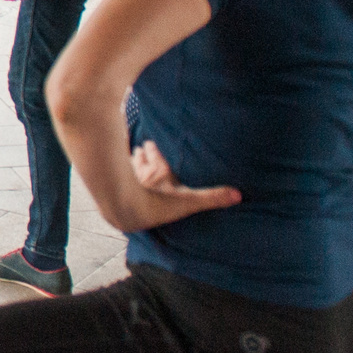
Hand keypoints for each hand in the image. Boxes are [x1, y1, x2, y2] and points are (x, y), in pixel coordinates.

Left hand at [107, 140, 240, 232]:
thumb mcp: (187, 202)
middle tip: (145, 146)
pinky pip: (116, 174)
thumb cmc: (155, 205)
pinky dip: (117, 170)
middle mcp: (142, 170)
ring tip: (132, 156)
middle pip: (142, 155)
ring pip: (128, 163)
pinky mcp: (113, 187)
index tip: (154, 142)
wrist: (122, 211)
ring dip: (131, 160)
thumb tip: (239, 194)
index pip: (156, 153)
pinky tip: (115, 172)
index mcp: (160, 171)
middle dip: (145, 152)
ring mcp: (126, 178)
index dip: (155, 148)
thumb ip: (211, 198)